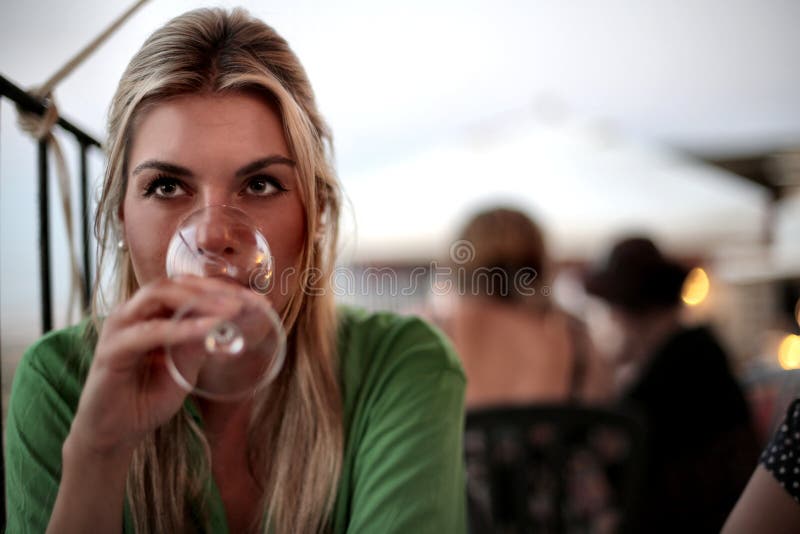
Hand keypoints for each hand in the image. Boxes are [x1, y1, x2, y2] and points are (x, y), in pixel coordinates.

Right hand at [67, 276, 259, 456]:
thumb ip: (199, 347)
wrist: (113, 435)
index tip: (259, 302)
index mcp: (150, 314)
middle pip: (175, 284)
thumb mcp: (184, 371)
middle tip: (249, 302)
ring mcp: (119, 328)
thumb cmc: (146, 400)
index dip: (223, 290)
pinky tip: (208, 330)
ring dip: (200, 301)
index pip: (188, 289)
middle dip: (215, 289)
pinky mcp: (111, 351)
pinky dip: (181, 328)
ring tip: (233, 310)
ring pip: (159, 296)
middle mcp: (132, 313)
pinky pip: (149, 332)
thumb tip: (230, 325)